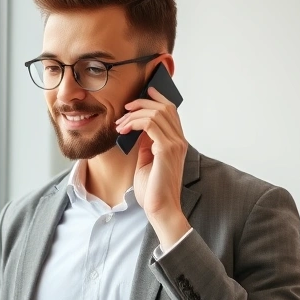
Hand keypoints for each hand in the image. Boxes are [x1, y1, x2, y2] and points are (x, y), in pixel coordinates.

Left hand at [115, 86, 191, 246]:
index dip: (158, 98)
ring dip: (134, 114)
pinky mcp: (167, 149)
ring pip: (157, 113)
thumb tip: (136, 128)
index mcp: (176, 143)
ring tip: (120, 124)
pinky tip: (124, 129)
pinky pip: (150, 124)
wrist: (160, 209)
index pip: (171, 112)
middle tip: (125, 108)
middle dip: (143, 103)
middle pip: (165, 108)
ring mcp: (175, 144)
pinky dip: (135, 122)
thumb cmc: (153, 190)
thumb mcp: (146, 161)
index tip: (145, 91)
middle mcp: (179, 141)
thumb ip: (145, 144)